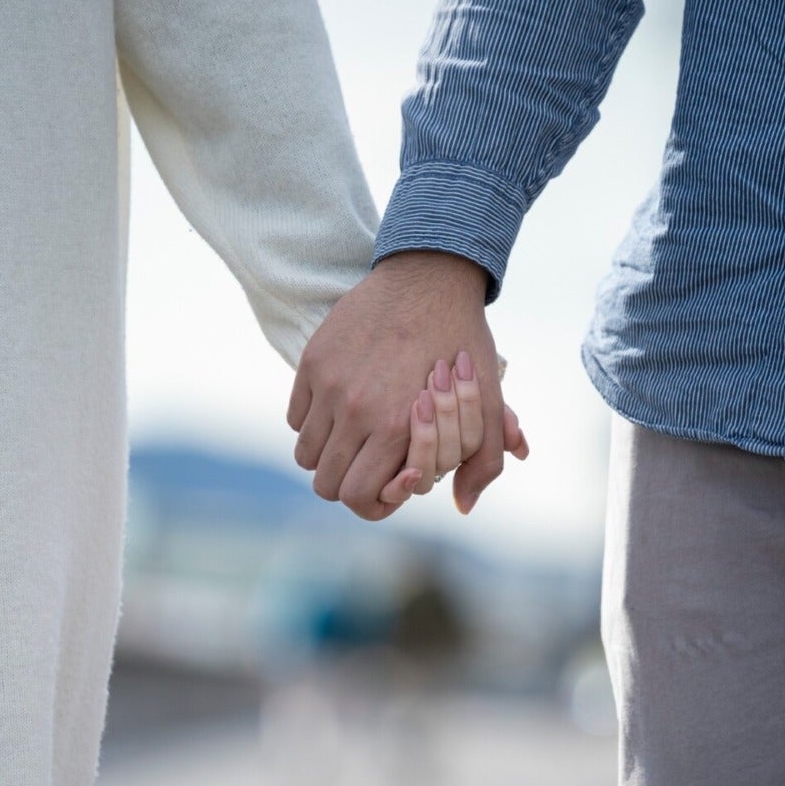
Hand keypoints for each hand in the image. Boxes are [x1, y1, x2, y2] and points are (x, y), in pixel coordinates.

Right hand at [288, 251, 507, 519]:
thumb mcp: (487, 403)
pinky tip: (340, 408)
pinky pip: (296, 417)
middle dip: (348, 482)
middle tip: (369, 464)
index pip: (359, 498)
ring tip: (354, 438)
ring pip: (306, 454)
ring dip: (328, 455)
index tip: (387, 483)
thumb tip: (462, 507)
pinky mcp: (313, 362)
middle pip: (327, 485)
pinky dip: (314, 423)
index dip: (373, 501)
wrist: (429, 278)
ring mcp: (329, 386)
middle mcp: (356, 410)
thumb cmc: (462, 344)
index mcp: (396, 426)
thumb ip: (483, 462)